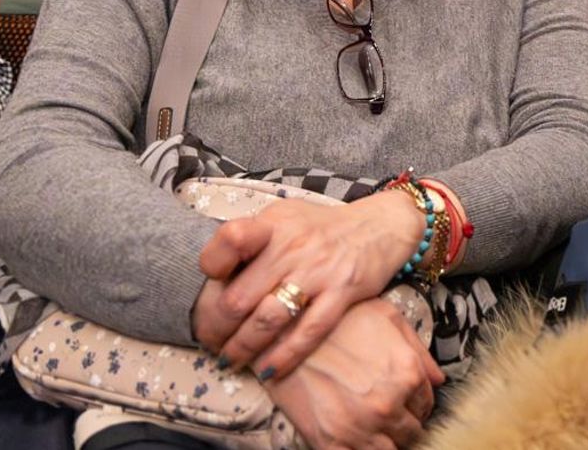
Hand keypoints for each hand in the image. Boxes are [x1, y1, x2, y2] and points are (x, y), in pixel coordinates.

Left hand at [194, 189, 426, 379]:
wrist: (380, 226)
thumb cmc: (323, 227)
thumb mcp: (285, 217)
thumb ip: (252, 238)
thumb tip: (215, 273)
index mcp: (272, 225)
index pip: (228, 242)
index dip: (212, 271)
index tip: (208, 291)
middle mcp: (292, 245)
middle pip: (239, 298)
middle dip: (217, 329)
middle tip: (212, 344)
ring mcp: (318, 270)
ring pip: (268, 320)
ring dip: (243, 348)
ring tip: (232, 360)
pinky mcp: (343, 291)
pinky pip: (308, 331)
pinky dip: (284, 356)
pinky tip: (269, 370)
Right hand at [264, 297, 443, 449]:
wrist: (284, 332)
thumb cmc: (337, 318)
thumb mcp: (387, 318)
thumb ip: (418, 350)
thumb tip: (439, 380)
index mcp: (406, 373)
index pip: (426, 404)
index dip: (416, 404)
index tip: (404, 402)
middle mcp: (389, 404)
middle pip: (411, 432)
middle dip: (403, 424)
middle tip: (388, 416)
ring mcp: (360, 427)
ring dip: (386, 441)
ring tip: (374, 428)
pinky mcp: (331, 443)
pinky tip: (356, 439)